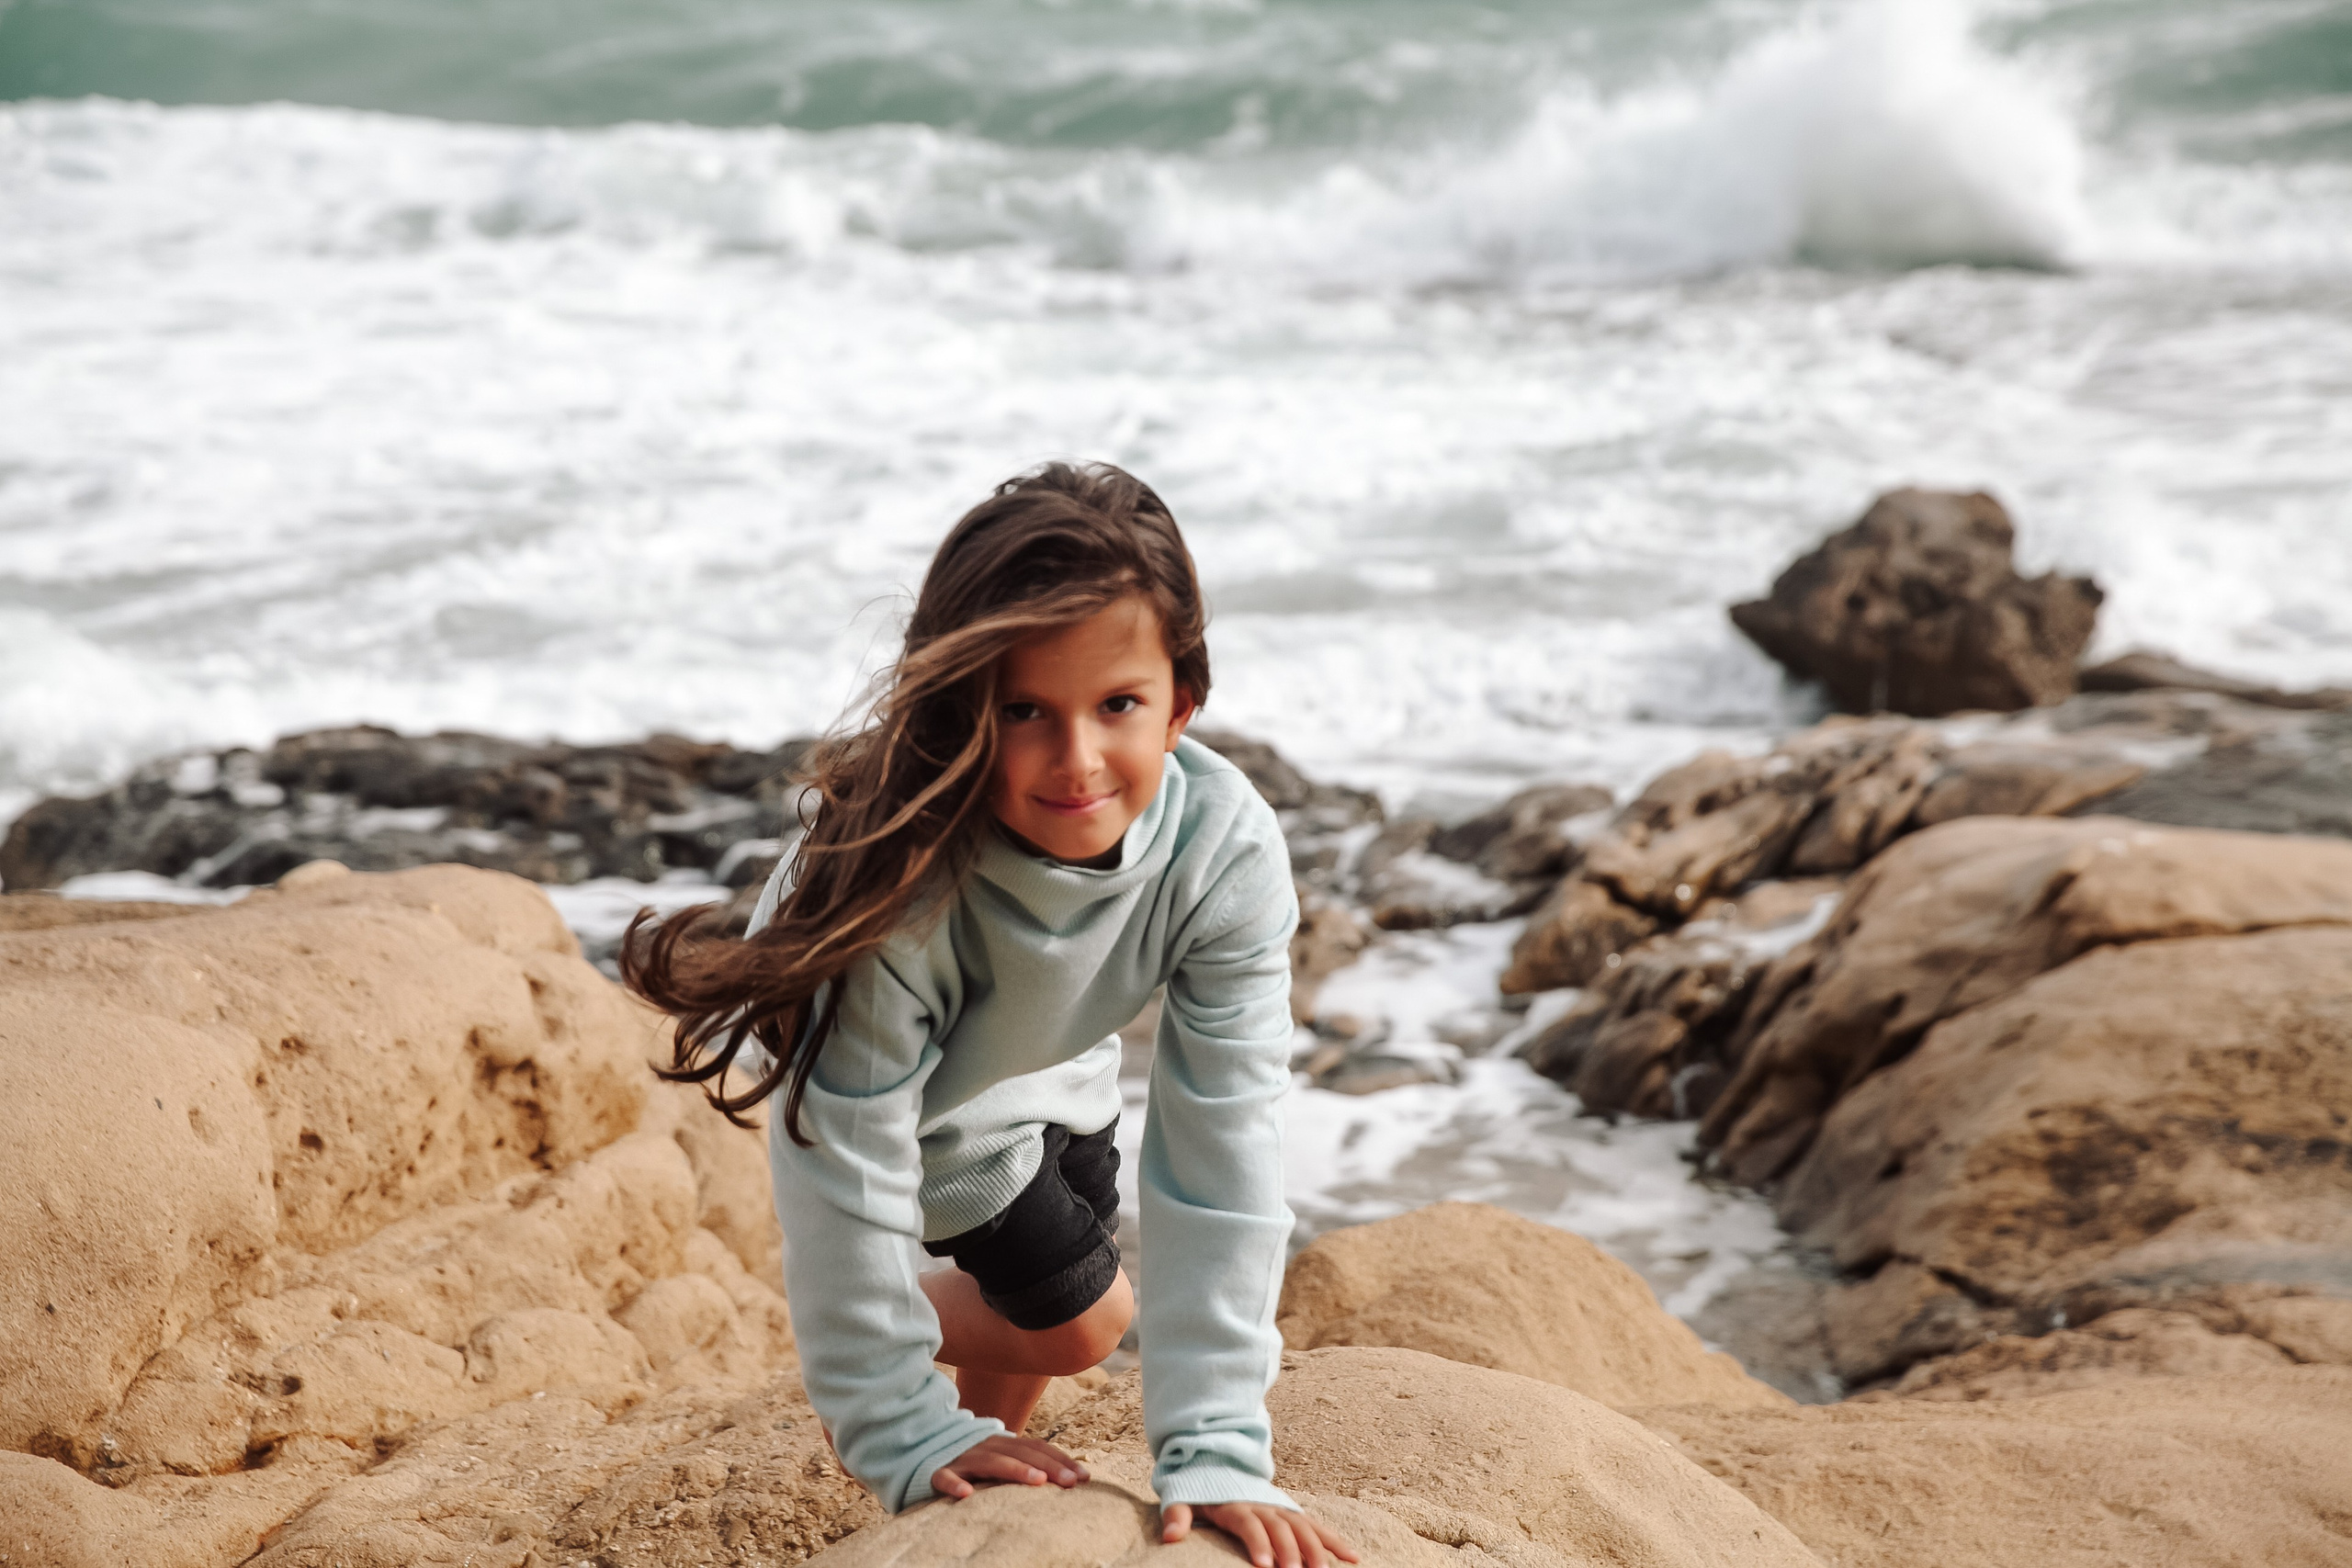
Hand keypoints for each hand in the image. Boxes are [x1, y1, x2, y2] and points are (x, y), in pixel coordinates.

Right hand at [930, 1433, 1089, 1500]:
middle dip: (1049, 1466)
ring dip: (1015, 1470)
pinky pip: (945, 1477)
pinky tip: (966, 1495)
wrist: (920, 1446)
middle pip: (1022, 1454)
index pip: (1038, 1448)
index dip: (1061, 1460)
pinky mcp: (938, 1471)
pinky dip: (955, 1484)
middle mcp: (987, 1446)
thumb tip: (1067, 1479)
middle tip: (1071, 1482)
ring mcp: (963, 1457)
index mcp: (1004, 1444)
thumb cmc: (970, 1461)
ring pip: (991, 1462)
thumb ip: (1025, 1463)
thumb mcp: (999, 1459)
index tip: (1085, 1477)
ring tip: (1037, 1482)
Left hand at [1160, 1501, 1360, 1567]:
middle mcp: (1262, 1505)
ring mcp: (1280, 1508)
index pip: (1249, 1524)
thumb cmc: (1199, 1489)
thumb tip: (1170, 1537)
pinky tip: (1353, 1558)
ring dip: (1316, 1549)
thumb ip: (1176, 1515)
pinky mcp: (1291, 1513)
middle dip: (1290, 1552)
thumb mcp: (1181, 1496)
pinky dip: (1334, 1541)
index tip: (1263, 1565)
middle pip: (1281, 1528)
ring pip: (1303, 1527)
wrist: (1218, 1459)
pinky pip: (1316, 1527)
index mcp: (1236, 1504)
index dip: (1257, 1543)